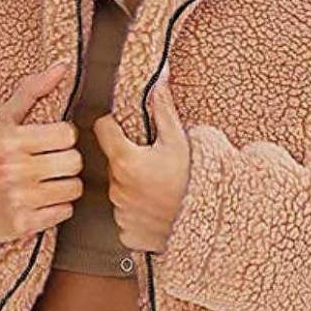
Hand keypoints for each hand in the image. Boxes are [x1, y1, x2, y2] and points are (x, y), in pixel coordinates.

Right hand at [0, 60, 82, 244]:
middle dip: (67, 163)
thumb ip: (32, 90)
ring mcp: (17, 199)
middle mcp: (12, 169)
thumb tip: (64, 64)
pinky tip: (41, 201)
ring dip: (66, 186)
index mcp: (10, 140)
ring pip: (74, 188)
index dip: (63, 138)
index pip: (67, 135)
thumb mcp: (3, 121)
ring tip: (47, 182)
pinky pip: (65, 212)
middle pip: (74, 162)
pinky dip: (58, 208)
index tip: (49, 142)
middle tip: (50, 164)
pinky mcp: (23, 224)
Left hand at [93, 65, 189, 253]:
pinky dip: (136, 211)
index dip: (113, 125)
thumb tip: (158, 78)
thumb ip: (162, 108)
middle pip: (112, 161)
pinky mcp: (126, 231)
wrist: (207, 221)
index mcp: (124, 159)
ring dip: (131, 185)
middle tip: (152, 162)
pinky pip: (125, 216)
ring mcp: (120, 211)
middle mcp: (116, 186)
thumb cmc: (193, 179)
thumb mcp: (179, 140)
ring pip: (118, 189)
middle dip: (127, 158)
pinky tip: (155, 208)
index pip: (102, 128)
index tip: (127, 129)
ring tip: (157, 187)